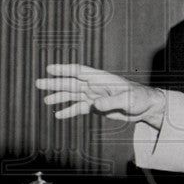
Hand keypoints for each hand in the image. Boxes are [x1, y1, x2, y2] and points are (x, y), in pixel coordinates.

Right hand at [35, 64, 165, 128]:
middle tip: (38, 83)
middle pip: (71, 83)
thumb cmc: (139, 98)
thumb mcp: (126, 100)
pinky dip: (68, 111)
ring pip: (72, 95)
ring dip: (59, 97)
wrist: (145, 107)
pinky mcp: (96, 107)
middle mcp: (95, 85)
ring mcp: (94, 96)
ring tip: (45, 100)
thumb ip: (110, 102)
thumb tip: (94, 105)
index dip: (64, 69)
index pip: (79, 71)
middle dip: (55, 83)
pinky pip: (79, 108)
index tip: (49, 68)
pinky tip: (58, 114)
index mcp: (101, 78)